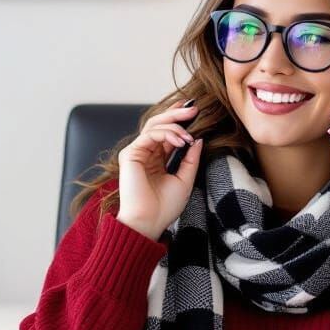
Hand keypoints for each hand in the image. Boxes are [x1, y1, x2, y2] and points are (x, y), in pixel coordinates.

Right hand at [116, 100, 201, 240]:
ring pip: (154, 126)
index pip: (166, 133)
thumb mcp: (185, 179)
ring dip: (174, 125)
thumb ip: (190, 159)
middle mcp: (145, 153)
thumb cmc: (165, 207)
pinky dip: (167, 134)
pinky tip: (180, 141)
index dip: (178, 119)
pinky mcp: (130, 155)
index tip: (193, 110)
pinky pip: (149, 135)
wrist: (150, 222)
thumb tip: (198, 138)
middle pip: (159, 124)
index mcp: (156, 159)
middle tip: (194, 108)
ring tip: (188, 134)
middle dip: (177, 114)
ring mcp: (136, 153)